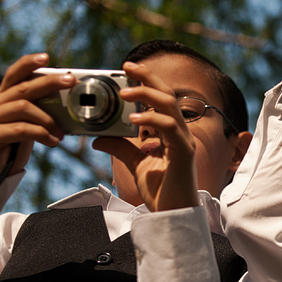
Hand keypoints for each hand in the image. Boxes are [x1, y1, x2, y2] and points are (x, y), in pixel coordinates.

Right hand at [0, 53, 70, 174]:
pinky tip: (52, 141)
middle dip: (49, 82)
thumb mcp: (25, 126)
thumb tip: (65, 107)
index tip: (46, 57)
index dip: (28, 64)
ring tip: (61, 133)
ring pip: (23, 107)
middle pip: (23, 88)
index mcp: (0, 99)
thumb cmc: (9, 147)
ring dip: (48, 119)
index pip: (13, 75)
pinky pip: (20, 129)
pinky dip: (41, 133)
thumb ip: (36, 114)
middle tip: (70, 81)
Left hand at [92, 61, 198, 211]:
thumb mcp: (136, 164)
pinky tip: (133, 119)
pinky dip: (151, 119)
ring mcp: (184, 141)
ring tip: (124, 92)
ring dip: (146, 94)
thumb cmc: (161, 192)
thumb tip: (97, 138)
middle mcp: (180, 133)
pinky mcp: (183, 152)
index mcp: (172, 133)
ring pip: (169, 105)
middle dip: (147, 77)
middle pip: (168, 94)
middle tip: (127, 66)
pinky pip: (169, 127)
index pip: (162, 99)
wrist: (173, 215)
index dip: (147, 81)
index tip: (128, 69)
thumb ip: (120, 148)